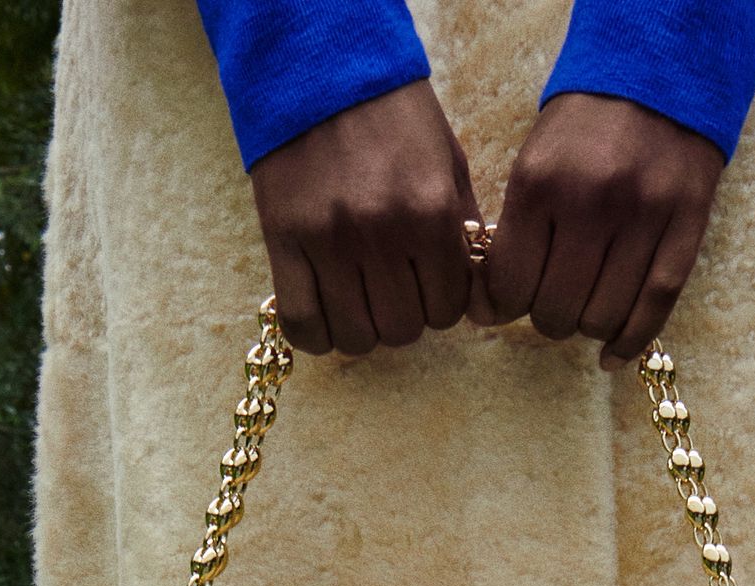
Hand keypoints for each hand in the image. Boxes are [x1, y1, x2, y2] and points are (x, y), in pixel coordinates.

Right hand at [248, 77, 482, 356]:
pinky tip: (325, 316)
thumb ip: (461, 228)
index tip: (429, 290)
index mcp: (431, 212)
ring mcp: (329, 243)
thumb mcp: (447, 163)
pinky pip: (302, 322)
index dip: (441, 307)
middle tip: (394, 294)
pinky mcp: (285, 244)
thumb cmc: (393, 120)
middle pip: (401, 329)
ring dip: (362, 329)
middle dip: (404, 320)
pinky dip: (318, 335)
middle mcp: (382, 234)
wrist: (322, 79)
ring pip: (355, 336)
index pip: (448, 308)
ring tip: (359, 303)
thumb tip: (470, 289)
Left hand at [468, 92, 723, 369]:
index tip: (504, 305)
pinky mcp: (688, 225)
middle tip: (548, 303)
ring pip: (603, 315)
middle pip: (556, 309)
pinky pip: (657, 304)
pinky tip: (612, 357)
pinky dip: (631, 342)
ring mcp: (645, 216)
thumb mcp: (530, 166)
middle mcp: (591, 202)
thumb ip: (509, 236)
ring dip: (585, 327)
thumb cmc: (579, 134)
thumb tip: (485, 314)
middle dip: (544, 319)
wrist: (657, 82)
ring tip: (582, 310)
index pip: (510, 284)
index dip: (501, 308)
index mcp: (540, 186)